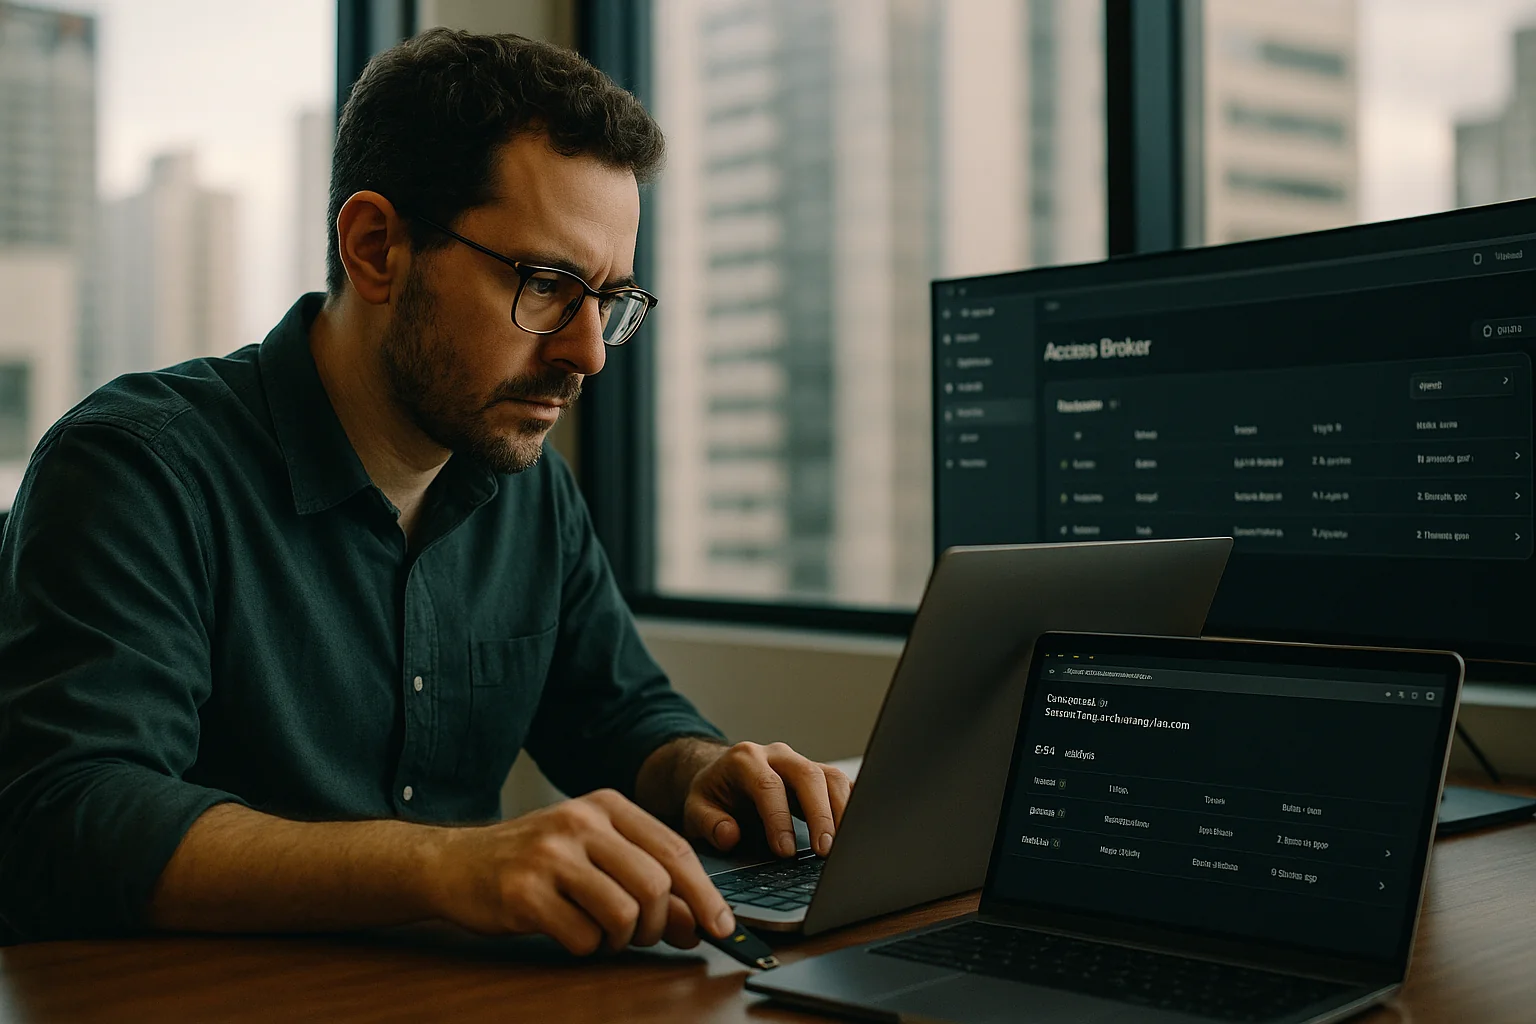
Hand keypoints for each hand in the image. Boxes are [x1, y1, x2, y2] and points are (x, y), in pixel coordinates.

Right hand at [427, 788, 733, 954]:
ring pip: (624, 912)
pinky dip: (587, 948)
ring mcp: (551, 854)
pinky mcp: (524, 891)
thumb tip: (696, 921)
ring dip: (622, 940)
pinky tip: (570, 933)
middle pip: (655, 884)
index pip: (675, 850)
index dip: (705, 894)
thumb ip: (645, 879)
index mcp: (607, 804)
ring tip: (602, 934)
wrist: (457, 863)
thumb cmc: (536, 860)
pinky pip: (583, 937)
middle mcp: (581, 821)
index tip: (722, 927)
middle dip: (659, 924)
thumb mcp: (595, 855)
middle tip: (644, 936)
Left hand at [682, 741, 852, 859]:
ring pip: (831, 777)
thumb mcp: (695, 810)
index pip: (768, 785)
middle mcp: (777, 755)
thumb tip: (730, 835)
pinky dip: (852, 806)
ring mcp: (801, 763)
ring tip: (844, 846)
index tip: (785, 851)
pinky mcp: (819, 775)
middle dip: (820, 814)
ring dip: (842, 811)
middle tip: (824, 851)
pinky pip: (842, 785)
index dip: (779, 819)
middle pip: (808, 775)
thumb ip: (708, 822)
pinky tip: (855, 832)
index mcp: (745, 759)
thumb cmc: (713, 796)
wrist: (722, 777)